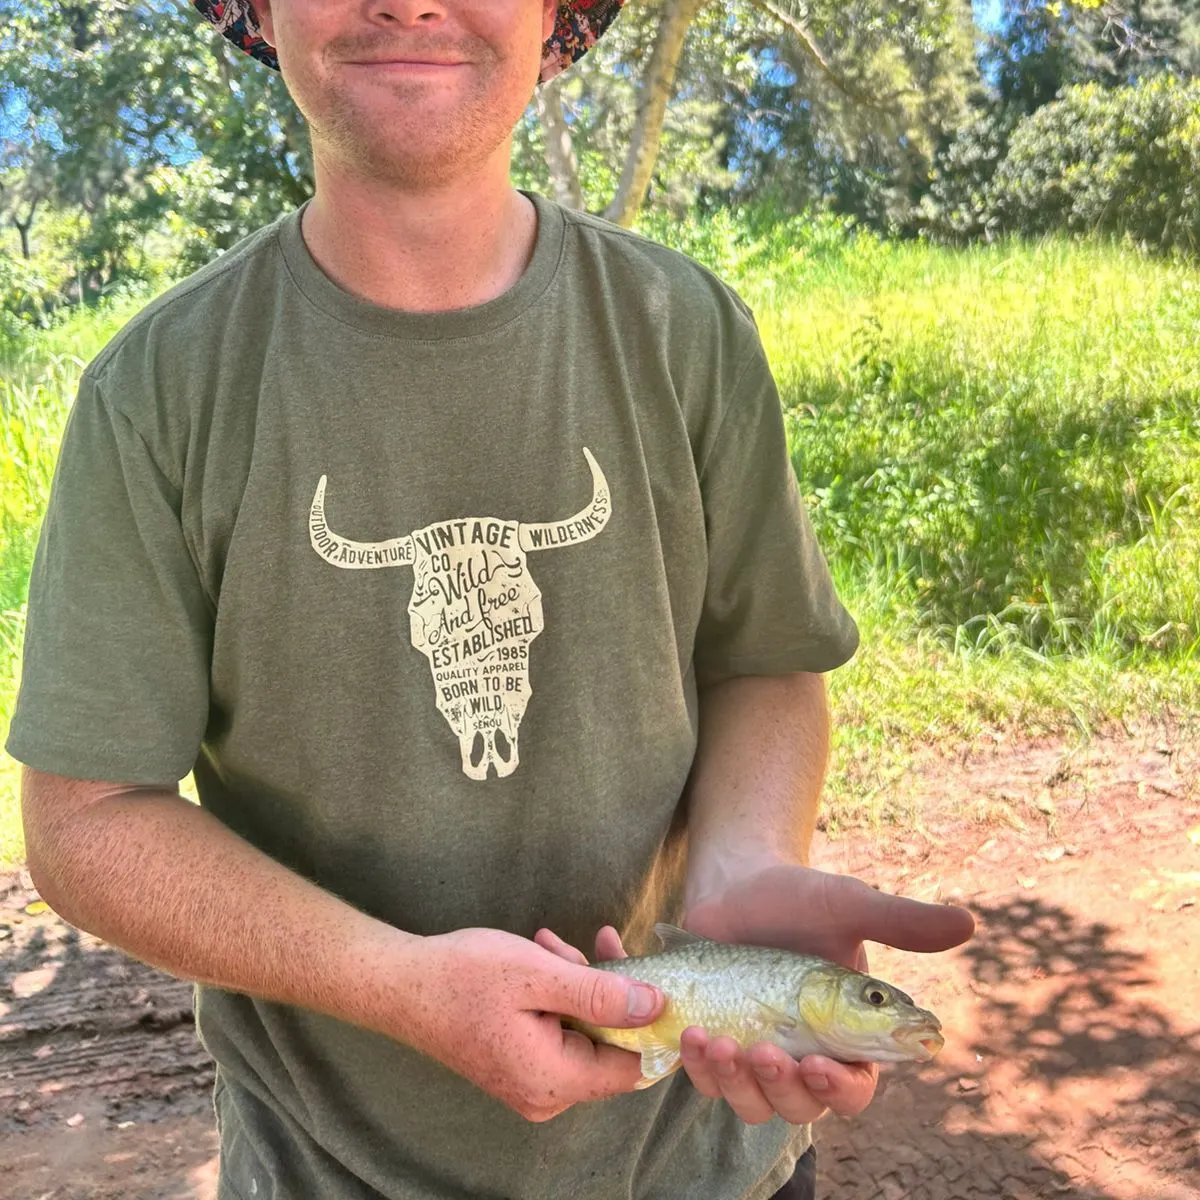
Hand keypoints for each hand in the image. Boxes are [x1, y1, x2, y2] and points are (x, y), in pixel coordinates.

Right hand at [389, 926, 664, 1122]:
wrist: (399, 984)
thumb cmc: (461, 977)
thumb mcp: (538, 975)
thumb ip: (600, 995)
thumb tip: (656, 1006)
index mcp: (554, 1080)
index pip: (633, 1066)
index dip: (650, 1021)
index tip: (647, 973)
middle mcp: (546, 1095)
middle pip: (609, 1046)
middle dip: (609, 990)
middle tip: (596, 943)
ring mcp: (530, 1084)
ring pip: (584, 1033)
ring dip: (580, 985)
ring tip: (553, 945)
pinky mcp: (517, 1066)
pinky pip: (559, 1033)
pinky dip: (559, 995)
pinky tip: (544, 956)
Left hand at [680, 861, 974, 1124]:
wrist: (735, 884)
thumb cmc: (798, 897)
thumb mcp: (848, 905)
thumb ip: (901, 922)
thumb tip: (968, 923)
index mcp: (848, 1035)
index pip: (855, 1088)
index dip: (838, 1089)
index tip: (815, 1063)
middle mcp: (805, 1055)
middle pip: (802, 1107)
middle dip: (782, 1087)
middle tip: (762, 1049)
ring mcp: (758, 1054)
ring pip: (754, 1103)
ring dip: (737, 1082)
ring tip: (718, 1040)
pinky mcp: (717, 1046)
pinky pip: (710, 1082)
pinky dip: (702, 1068)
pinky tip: (695, 1035)